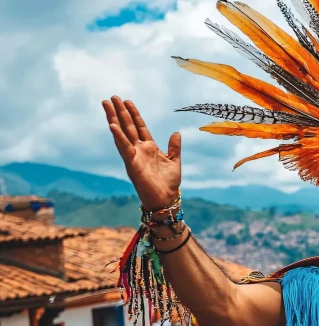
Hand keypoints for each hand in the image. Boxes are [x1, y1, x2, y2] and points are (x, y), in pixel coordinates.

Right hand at [102, 96, 181, 210]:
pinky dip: (118, 136)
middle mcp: (139, 150)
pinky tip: (112, 125)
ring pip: (122, 133)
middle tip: (112, 97)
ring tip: (107, 105)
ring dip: (114, 119)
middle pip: (127, 126)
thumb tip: (176, 132)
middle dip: (120, 111)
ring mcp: (133, 156)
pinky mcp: (131, 164)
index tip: (127, 101)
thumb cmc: (169, 184)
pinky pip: (123, 148)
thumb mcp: (174, 161)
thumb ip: (174, 147)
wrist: (166, 199)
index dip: (134, 114)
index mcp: (149, 148)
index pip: (139, 126)